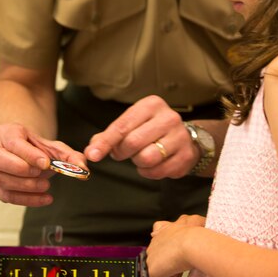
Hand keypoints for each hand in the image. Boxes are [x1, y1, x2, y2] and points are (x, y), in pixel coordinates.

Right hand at [0, 123, 87, 206]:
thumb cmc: (36, 148)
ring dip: (25, 186)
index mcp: (7, 132)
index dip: (29, 154)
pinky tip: (45, 199)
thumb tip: (83, 168)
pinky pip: (7, 196)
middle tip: (43, 175)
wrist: (23, 152)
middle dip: (22, 170)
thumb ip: (69, 155)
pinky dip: (27, 200)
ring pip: (1, 180)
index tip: (46, 163)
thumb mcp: (53, 147)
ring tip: (46, 187)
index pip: (14, 142)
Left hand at [84, 95, 198, 178]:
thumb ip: (109, 136)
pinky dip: (149, 172)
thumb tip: (91, 151)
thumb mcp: (132, 124)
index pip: (122, 126)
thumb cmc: (151, 129)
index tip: (92, 155)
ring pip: (147, 158)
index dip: (105, 142)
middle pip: (133, 142)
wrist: (185, 138)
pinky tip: (152, 164)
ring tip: (141, 155)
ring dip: (137, 162)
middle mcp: (168, 117)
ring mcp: (180, 136)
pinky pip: (158, 171)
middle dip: (122, 152)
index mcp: (151, 104)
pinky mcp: (186, 156)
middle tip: (122, 153)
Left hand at [147, 214, 205, 276]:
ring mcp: (151, 256)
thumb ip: (189, 223)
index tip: (174, 248)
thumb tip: (192, 228)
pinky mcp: (153, 271)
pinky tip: (178, 273)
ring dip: (173, 271)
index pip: (157, 232)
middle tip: (183, 259)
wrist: (191, 242)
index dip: (165, 243)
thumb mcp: (195, 221)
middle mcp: (154, 241)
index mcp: (163, 228)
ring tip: (182, 265)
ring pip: (161, 270)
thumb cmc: (196, 233)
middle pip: (159, 255)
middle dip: (171, 260)